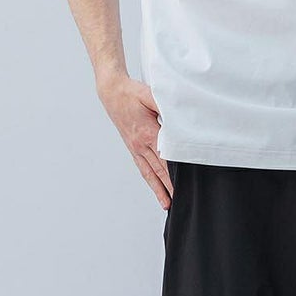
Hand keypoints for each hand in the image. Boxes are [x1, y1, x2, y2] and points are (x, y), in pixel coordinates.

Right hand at [98, 72, 171, 208]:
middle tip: (180, 200)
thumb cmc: (131, 93)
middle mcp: (140, 144)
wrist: (112, 92)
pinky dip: (150, 180)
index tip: (183, 184)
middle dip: (169, 187)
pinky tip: (156, 188)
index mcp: (147, 132)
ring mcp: (135, 147)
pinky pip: (142, 168)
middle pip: (158, 170)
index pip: (165, 157)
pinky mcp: (132, 147)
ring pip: (149, 173)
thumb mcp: (150, 95)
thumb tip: (180, 117)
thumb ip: (166, 107)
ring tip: (167, 204)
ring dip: (159, 189)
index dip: (174, 172)